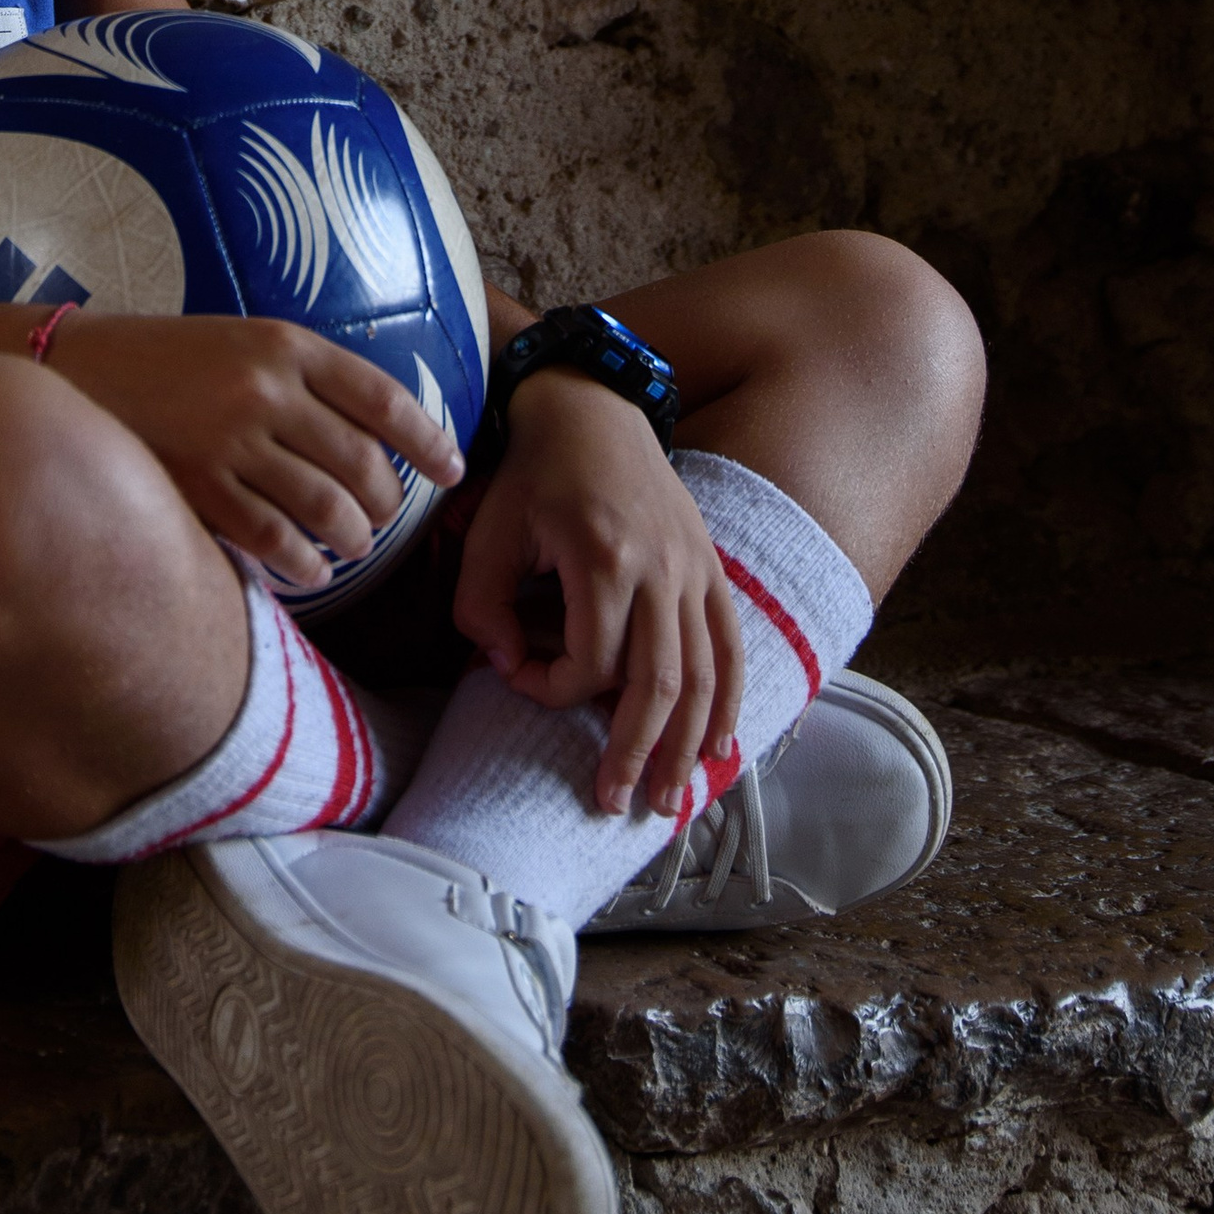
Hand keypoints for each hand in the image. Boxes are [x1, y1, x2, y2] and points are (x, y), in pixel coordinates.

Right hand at [51, 314, 462, 590]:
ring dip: (352, 538)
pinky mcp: (200, 486)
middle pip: (364, 461)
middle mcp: (266, 388)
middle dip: (387, 501)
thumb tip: (370, 437)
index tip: (455, 470)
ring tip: (352, 546)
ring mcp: (231, 439)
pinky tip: (309, 572)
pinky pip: (276, 540)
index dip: (429, 440)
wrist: (73, 371)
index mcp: (285, 343)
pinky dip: (303, 564)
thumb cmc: (164, 360)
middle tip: (385, 519)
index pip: (383, 397)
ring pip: (327, 507)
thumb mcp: (239, 342)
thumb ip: (301, 378)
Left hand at [452, 371, 742, 816]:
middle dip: (636, 751)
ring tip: (669, 800)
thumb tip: (508, 665)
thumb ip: (482, 605)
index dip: (553, 689)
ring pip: (703, 675)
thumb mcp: (488, 531)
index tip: (516, 676)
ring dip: (689, 744)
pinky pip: (731, 645)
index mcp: (604, 559)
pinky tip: (720, 746)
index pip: (591, 662)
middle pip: (659, 683)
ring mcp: (695, 569)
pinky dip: (729, 699)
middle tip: (614, 804)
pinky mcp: (710, 567)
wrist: (592, 410)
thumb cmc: (532, 474)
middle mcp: (662, 569)